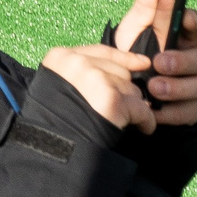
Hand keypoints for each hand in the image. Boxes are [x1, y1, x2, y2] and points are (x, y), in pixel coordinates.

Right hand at [39, 43, 154, 132]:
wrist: (51, 145)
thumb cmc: (52, 120)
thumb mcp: (56, 86)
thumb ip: (80, 74)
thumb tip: (119, 72)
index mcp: (62, 58)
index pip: (102, 51)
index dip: (125, 58)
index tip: (142, 63)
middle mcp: (80, 64)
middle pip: (121, 71)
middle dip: (124, 90)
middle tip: (119, 108)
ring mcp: (97, 80)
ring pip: (132, 90)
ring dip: (133, 107)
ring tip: (124, 120)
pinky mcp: (113, 101)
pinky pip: (142, 109)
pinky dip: (145, 121)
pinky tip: (143, 128)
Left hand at [113, 0, 196, 128]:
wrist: (129, 91)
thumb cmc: (136, 53)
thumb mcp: (136, 29)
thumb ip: (148, 5)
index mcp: (185, 34)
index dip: (194, 21)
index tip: (184, 19)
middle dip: (181, 62)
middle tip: (159, 63)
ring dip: (177, 88)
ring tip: (153, 88)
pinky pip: (192, 111)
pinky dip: (173, 112)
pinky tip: (156, 111)